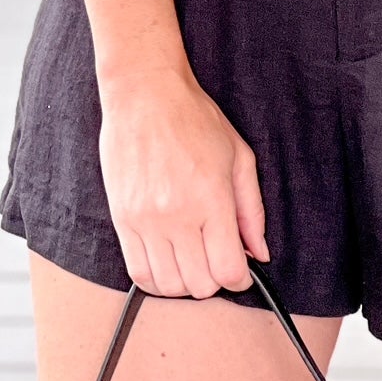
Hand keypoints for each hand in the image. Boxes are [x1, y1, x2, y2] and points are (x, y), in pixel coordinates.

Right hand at [96, 63, 271, 298]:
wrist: (145, 95)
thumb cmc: (195, 119)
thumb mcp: (239, 156)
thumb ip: (252, 210)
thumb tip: (259, 253)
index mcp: (211, 198)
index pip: (227, 270)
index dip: (240, 279)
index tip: (241, 271)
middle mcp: (177, 215)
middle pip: (199, 284)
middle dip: (215, 281)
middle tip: (217, 261)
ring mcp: (145, 220)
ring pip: (168, 285)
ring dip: (185, 282)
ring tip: (193, 260)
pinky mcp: (122, 220)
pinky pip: (138, 272)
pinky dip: (157, 279)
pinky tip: (168, 262)